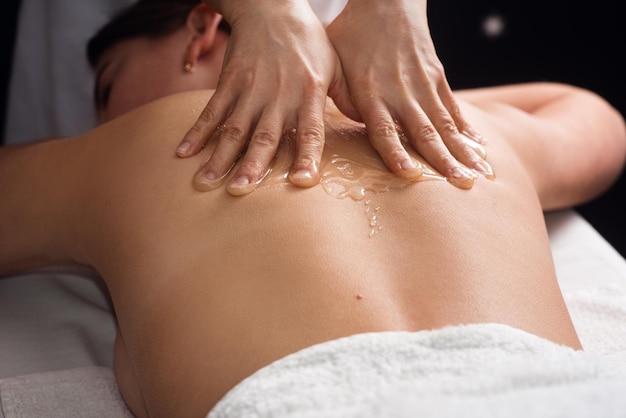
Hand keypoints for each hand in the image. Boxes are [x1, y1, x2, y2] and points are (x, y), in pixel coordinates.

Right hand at [177, 0, 341, 194]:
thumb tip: (367, 124)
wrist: (273, 6)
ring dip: (220, 157)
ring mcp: (250, 89)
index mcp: (309, 94)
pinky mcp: (228, 82)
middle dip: (251, 165)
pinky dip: (197, 131)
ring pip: (234, 128)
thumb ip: (346, 98)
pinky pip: (211, 110)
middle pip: (264, 136)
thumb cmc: (309, 40)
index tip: (302, 182)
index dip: (306, 157)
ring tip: (206, 183)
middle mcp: (278, 96)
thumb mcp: (336, 66)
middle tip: (240, 192)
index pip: (310, 132)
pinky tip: (184, 153)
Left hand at [326, 0, 491, 187]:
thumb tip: (336, 128)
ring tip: (477, 176)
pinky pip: (454, 108)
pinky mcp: (437, 77)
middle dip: (444, 161)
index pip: (384, 129)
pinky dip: (468, 130)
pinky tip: (481, 149)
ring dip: (462, 152)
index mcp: (371, 93)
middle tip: (462, 186)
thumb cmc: (353, 34)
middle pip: (424, 132)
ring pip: (445, 124)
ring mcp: (423, 85)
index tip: (409, 174)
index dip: (395, 152)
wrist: (386, 1)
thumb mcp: (334, 63)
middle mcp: (400, 93)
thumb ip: (338, 98)